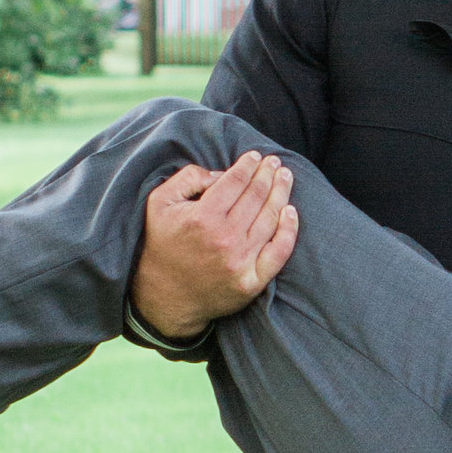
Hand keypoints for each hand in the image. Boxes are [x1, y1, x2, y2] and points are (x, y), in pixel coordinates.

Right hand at [131, 152, 297, 339]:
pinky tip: (291, 212)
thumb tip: (221, 173)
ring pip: (270, 218)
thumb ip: (187, 178)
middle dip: (267, 174)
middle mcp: (224, 238)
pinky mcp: (251, 282)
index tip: (256, 156)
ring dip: (281, 193)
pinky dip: (289, 230)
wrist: (165, 296)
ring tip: (285, 177)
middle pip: (256, 196)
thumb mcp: (160, 203)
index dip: (248, 165)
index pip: (236, 182)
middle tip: (274, 162)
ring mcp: (240, 262)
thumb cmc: (163, 244)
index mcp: (202, 217)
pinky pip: (279, 252)